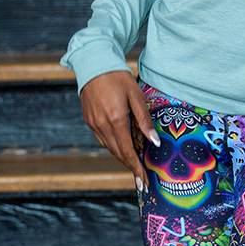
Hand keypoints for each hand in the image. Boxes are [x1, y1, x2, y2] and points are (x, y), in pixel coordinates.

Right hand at [79, 69, 159, 190]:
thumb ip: (144, 120)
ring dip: (122, 158)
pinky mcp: (89, 120)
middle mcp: (102, 125)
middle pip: (118, 154)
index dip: (136, 168)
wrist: (94, 64)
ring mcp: (93, 124)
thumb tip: (154, 142)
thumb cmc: (118, 77)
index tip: (144, 181)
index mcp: (116, 120)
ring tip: (134, 166)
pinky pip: (102, 140)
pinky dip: (113, 147)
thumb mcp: (136, 96)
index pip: (128, 151)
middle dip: (130, 168)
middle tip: (142, 181)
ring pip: (109, 148)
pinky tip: (121, 147)